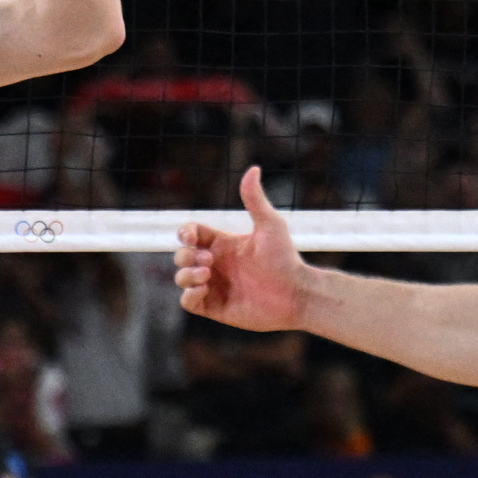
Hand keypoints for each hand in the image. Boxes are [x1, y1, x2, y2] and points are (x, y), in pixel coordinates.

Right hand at [176, 165, 308, 329]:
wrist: (296, 294)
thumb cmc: (286, 259)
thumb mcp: (270, 225)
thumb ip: (255, 199)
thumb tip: (253, 168)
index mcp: (224, 244)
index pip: (192, 235)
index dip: (185, 233)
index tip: (191, 236)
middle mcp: (216, 265)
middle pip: (182, 256)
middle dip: (186, 256)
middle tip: (209, 261)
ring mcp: (214, 287)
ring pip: (181, 278)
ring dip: (186, 274)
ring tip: (207, 274)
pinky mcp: (215, 308)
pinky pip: (187, 302)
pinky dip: (188, 295)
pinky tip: (204, 289)